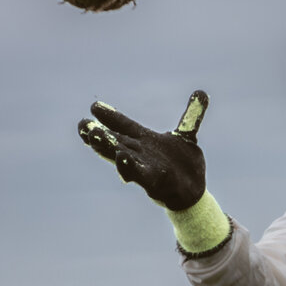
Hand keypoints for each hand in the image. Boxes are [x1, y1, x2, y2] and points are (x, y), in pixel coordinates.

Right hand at [78, 92, 208, 210]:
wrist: (191, 192)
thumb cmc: (182, 164)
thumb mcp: (187, 136)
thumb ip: (191, 116)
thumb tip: (202, 93)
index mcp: (143, 140)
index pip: (124, 126)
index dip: (111, 116)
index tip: (95, 106)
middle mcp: (139, 153)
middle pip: (115, 141)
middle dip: (99, 134)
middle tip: (83, 125)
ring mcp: (145, 167)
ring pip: (121, 156)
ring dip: (107, 147)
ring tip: (93, 136)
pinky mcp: (154, 182)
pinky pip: (140, 174)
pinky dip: (129, 167)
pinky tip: (121, 157)